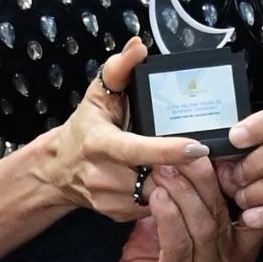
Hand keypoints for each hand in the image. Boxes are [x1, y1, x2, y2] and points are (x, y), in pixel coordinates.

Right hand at [37, 37, 208, 219]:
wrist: (57, 170)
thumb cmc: (84, 128)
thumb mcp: (97, 95)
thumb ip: (119, 69)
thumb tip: (139, 46)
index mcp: (99, 143)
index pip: (136, 150)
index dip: (168, 150)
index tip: (198, 147)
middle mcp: (101, 175)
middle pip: (154, 176)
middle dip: (183, 169)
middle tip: (205, 155)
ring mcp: (109, 200)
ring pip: (158, 195)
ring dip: (179, 182)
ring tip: (192, 166)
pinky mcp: (118, 215)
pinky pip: (153, 208)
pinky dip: (168, 194)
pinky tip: (174, 180)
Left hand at [86, 158, 241, 261]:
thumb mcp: (180, 226)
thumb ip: (194, 201)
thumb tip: (193, 155)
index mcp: (236, 255)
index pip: (254, 214)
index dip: (239, 182)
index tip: (219, 151)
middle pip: (221, 215)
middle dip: (202, 180)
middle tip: (184, 153)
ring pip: (203, 228)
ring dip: (183, 194)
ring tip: (165, 169)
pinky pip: (177, 246)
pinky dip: (169, 217)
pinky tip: (158, 196)